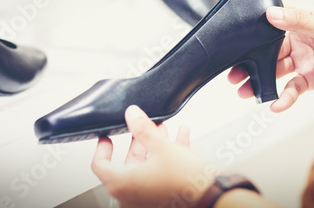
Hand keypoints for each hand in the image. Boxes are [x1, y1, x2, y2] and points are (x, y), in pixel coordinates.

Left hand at [92, 105, 216, 207]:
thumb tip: (132, 115)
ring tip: (163, 129)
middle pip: (128, 162)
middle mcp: (132, 195)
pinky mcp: (164, 197)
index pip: (100, 165)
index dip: (102, 147)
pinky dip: (167, 157)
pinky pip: (161, 173)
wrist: (212, 199)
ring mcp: (148, 198)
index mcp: (123, 184)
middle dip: (138, 140)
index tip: (107, 136)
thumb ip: (143, 128)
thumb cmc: (186, 182)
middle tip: (141, 127)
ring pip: (147, 166)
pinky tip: (180, 138)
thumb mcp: (162, 147)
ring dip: (155, 145)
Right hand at [228, 6, 313, 111]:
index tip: (237, 44)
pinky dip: (282, 97)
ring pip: (274, 71)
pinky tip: (276, 104)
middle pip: (268, 51)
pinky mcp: (309, 80)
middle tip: (235, 73)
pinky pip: (290, 88)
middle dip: (251, 62)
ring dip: (260, 81)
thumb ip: (298, 21)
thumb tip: (271, 13)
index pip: (272, 26)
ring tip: (245, 91)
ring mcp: (303, 61)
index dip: (253, 35)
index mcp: (303, 22)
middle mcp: (300, 40)